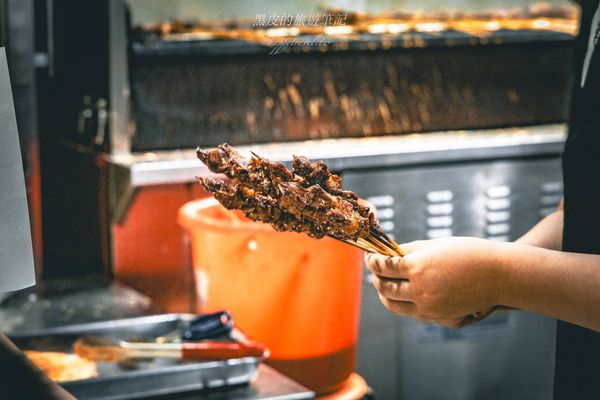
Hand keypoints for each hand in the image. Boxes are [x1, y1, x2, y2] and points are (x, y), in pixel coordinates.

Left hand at [364, 237, 505, 327]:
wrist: (499, 275)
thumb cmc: (467, 253)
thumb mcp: (434, 245)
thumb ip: (408, 251)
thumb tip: (387, 254)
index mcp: (418, 267)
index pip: (383, 266)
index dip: (372, 261)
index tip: (370, 257)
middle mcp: (420, 290)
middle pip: (385, 288)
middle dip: (376, 279)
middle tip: (375, 272)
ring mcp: (429, 307)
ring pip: (395, 306)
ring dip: (385, 295)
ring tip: (385, 286)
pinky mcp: (439, 318)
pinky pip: (413, 314)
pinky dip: (405, 304)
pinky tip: (407, 295)